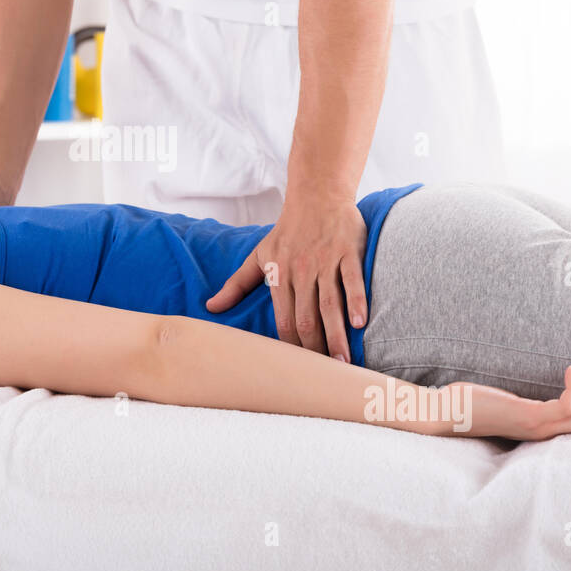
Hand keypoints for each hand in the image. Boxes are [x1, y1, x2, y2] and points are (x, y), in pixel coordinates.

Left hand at [205, 199, 368, 361]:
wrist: (316, 195)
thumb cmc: (286, 231)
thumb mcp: (258, 256)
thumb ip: (236, 284)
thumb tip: (211, 308)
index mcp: (278, 275)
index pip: (283, 319)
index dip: (290, 346)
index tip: (298, 370)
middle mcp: (301, 270)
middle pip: (306, 317)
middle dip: (314, 348)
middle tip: (325, 374)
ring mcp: (325, 261)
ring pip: (330, 303)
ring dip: (336, 334)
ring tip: (343, 363)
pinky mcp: (347, 251)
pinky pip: (352, 279)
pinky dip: (356, 300)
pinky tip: (359, 323)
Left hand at [447, 355, 570, 439]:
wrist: (442, 414)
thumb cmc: (467, 404)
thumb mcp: (505, 398)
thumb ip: (524, 396)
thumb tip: (529, 381)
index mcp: (546, 428)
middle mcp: (548, 432)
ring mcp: (540, 427)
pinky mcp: (529, 417)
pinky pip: (568, 406)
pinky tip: (570, 366)